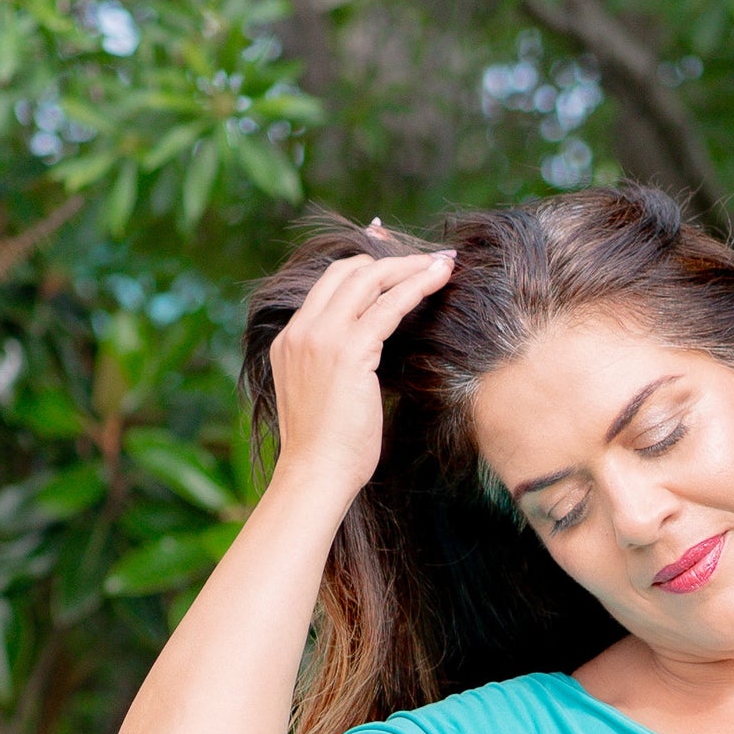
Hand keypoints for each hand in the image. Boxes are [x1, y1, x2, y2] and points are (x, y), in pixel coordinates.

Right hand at [266, 243, 454, 507]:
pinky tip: (439, 279)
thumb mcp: (325, 397)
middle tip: (427, 260)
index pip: (329, 286)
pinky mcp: (348, 350)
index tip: (397, 266)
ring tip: (442, 264)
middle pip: (347, 271)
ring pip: (369, 279)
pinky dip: (416, 286)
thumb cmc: (327, 450)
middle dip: (391, 259)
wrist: (315, 474)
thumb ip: (336, 368)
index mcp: (290, 339)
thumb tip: (366, 361)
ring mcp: (321, 337)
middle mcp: (301, 330)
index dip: (365, 268)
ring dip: (409, 266)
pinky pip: (388, 305)